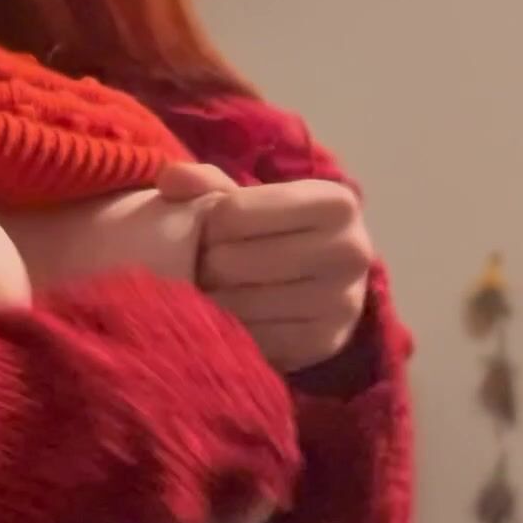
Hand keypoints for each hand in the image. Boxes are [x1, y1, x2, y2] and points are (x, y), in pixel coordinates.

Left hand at [158, 164, 372, 372]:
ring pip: (236, 306)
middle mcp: (351, 252)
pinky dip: (228, 333)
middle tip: (208, 267)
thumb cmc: (274, 232)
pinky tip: (231, 320)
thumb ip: (206, 185)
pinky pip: (249, 341)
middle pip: (229, 262)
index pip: (231, 213)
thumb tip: (171, 178)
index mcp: (336, 203)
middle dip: (205, 265)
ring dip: (209, 302)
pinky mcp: (324, 344)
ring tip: (216, 291)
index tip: (212, 230)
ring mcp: (342, 303)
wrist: (319, 283)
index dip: (206, 224)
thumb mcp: (246, 200)